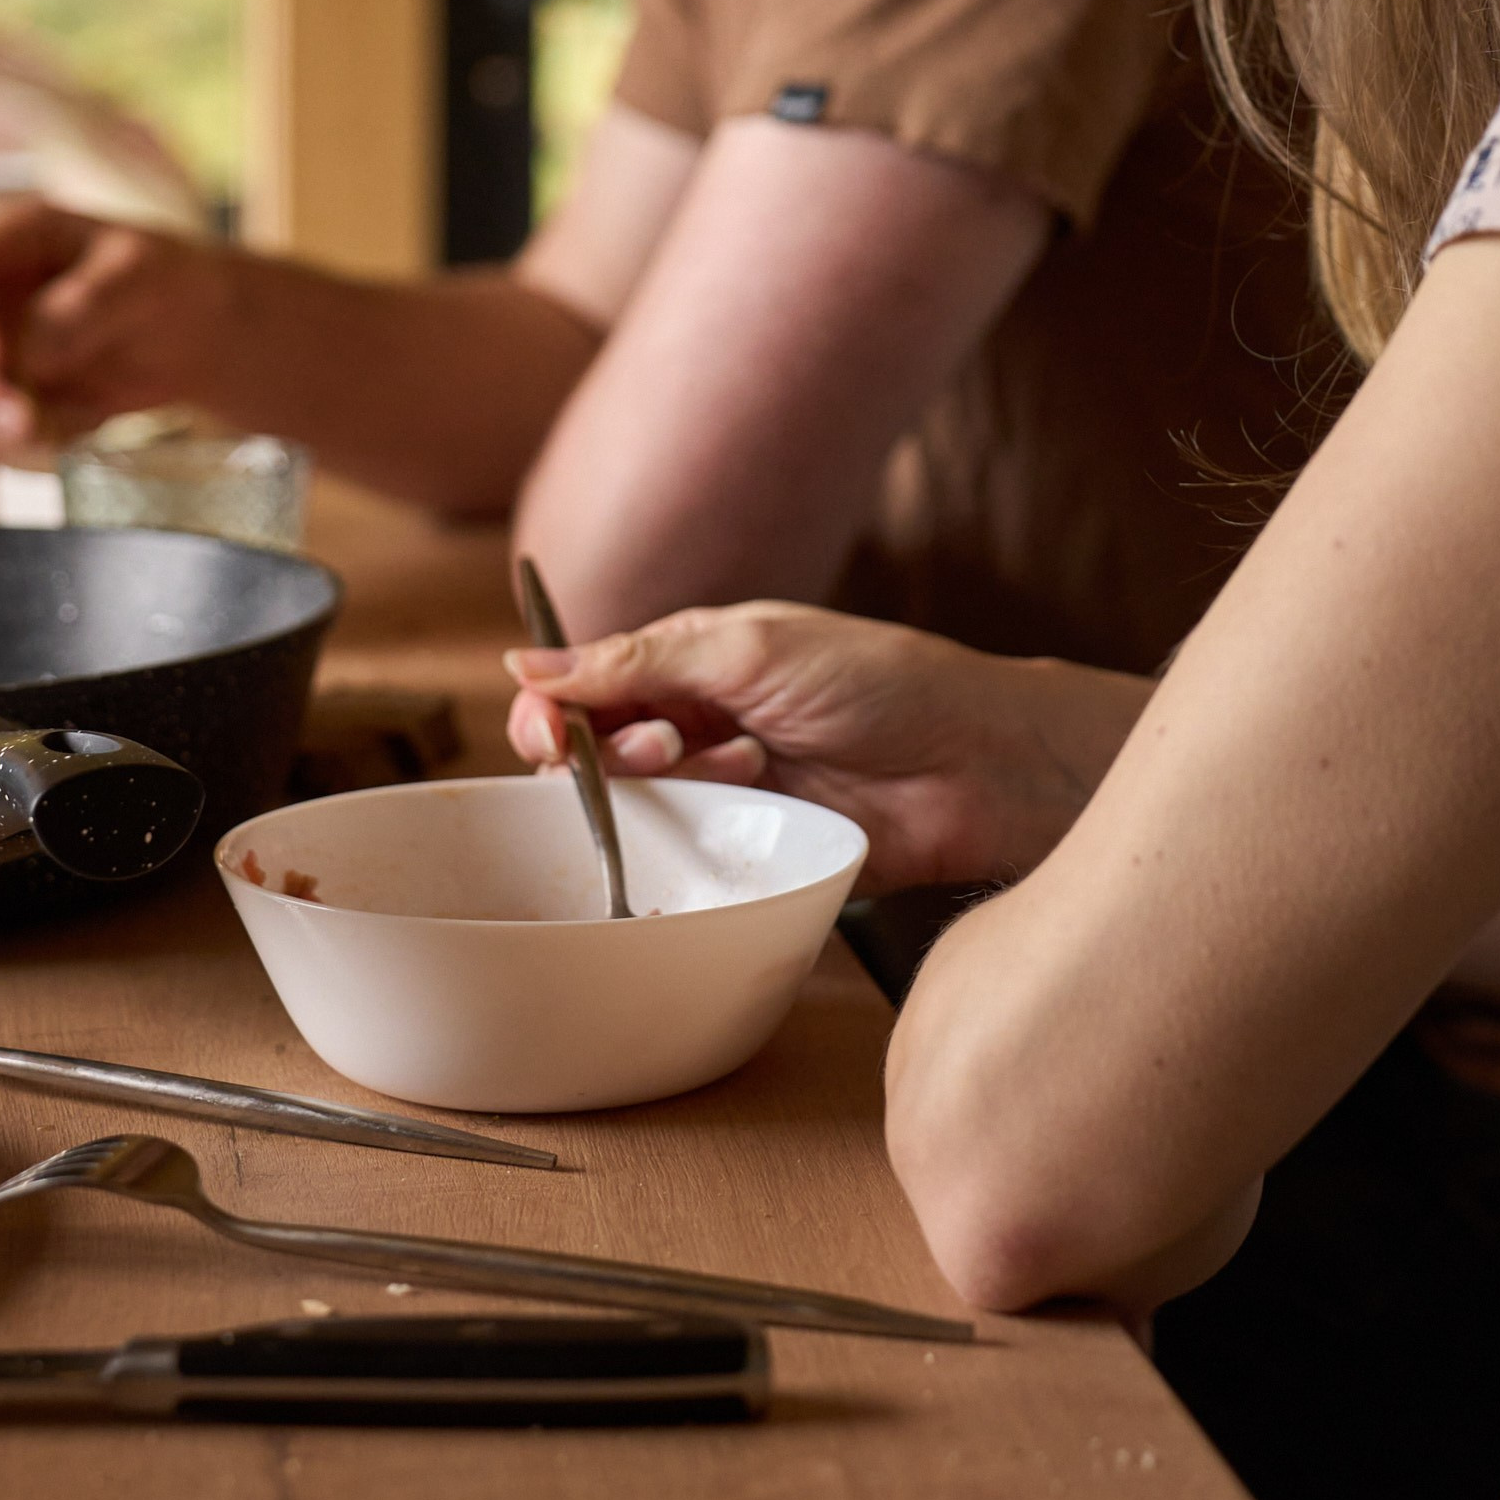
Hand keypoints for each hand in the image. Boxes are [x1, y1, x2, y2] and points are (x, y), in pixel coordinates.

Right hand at [0, 199, 229, 453]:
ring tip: (48, 429)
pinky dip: (24, 442)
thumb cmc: (166, 282)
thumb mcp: (138, 276)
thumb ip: (84, 307)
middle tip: (16, 415)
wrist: (191, 335)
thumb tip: (29, 353)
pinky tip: (80, 425)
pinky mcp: (0, 393)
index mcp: (12, 237)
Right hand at [503, 602, 1148, 895]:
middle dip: (607, 748)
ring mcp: (723, 787)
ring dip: (673, 779)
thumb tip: (527, 658)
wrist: (972, 762)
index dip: (554, 704)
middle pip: (597, 749)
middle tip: (656, 745)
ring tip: (742, 759)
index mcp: (693, 656)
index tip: (546, 725)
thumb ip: (637, 658)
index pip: (587, 681)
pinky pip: (685, 853)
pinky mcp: (749, 847)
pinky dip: (701, 828)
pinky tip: (753, 793)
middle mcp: (699, 720)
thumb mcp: (749, 646)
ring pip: (638, 801)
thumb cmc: (880, 680)